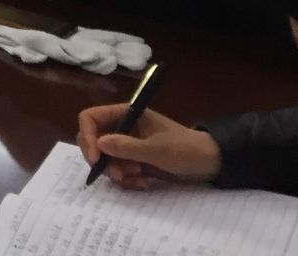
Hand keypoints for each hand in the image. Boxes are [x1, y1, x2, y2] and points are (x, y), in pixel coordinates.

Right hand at [76, 104, 222, 189]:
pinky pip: (117, 171)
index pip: (90, 118)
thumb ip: (127, 147)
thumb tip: (98, 144)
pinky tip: (142, 183)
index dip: (87, 137)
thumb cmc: (185, 149)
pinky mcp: (134, 161)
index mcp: (125, 114)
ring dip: (117, 172)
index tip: (97, 160)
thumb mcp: (157, 150)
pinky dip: (126, 180)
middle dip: (103, 160)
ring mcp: (127, 145)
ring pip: (105, 159)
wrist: (210, 164)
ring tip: (138, 178)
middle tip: (119, 175)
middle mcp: (122, 127)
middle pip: (93, 141)